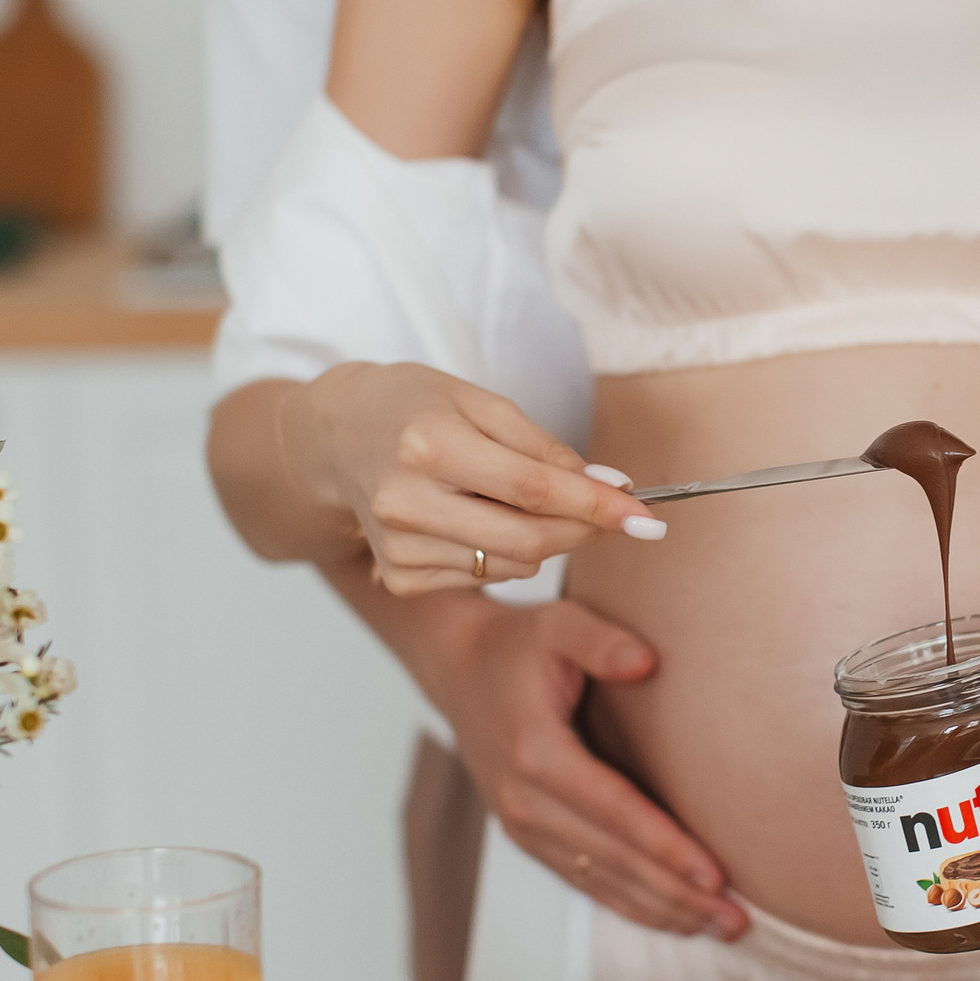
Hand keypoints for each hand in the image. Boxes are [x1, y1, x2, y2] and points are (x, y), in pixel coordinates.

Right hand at [284, 362, 663, 593]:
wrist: (333, 439)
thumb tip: (610, 488)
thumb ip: (544, 447)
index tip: (646, 517)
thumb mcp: (479, 402)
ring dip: (542, 539)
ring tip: (511, 497)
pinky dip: (501, 554)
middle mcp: (408, 502)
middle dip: (584, 531)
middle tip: (612, 513)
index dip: (598, 507)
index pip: (535, 489)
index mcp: (429, 444)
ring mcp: (399, 547)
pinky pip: (483, 578)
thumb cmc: (412, 407)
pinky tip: (473, 519)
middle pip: (529, 540)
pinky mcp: (399, 577)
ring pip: (512, 566)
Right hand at [419, 595, 747, 938]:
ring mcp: (520, 823)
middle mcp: (523, 799)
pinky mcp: (524, 834)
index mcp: (537, 752)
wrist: (456, 666)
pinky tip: (671, 917)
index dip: (666, 847)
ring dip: (660, 909)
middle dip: (677, 894)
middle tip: (736, 919)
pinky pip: (581, 880)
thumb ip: (602, 641)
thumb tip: (647, 662)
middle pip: (613, 860)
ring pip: (599, 881)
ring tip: (720, 927)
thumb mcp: (558, 623)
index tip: (714, 874)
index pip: (614, 811)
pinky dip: (627, 903)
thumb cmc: (517, 644)